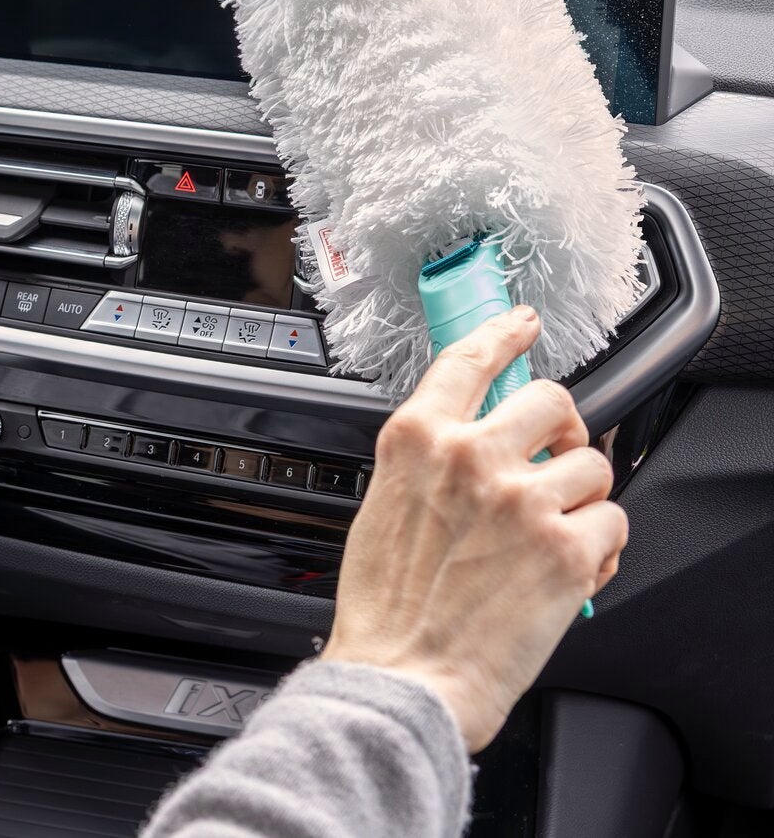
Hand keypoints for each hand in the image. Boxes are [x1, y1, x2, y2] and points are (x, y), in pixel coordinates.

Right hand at [321, 306, 626, 750]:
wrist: (403, 677)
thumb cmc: (386, 608)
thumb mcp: (385, 506)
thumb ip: (430, 465)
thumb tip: (480, 446)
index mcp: (415, 441)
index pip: (469, 359)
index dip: (504, 333)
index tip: (523, 323)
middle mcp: (471, 456)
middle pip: (552, 400)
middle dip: (564, 429)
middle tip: (557, 458)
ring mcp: (523, 499)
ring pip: (593, 464)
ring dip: (583, 498)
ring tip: (554, 533)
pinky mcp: (568, 549)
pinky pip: (614, 523)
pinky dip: (601, 548)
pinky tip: (569, 569)